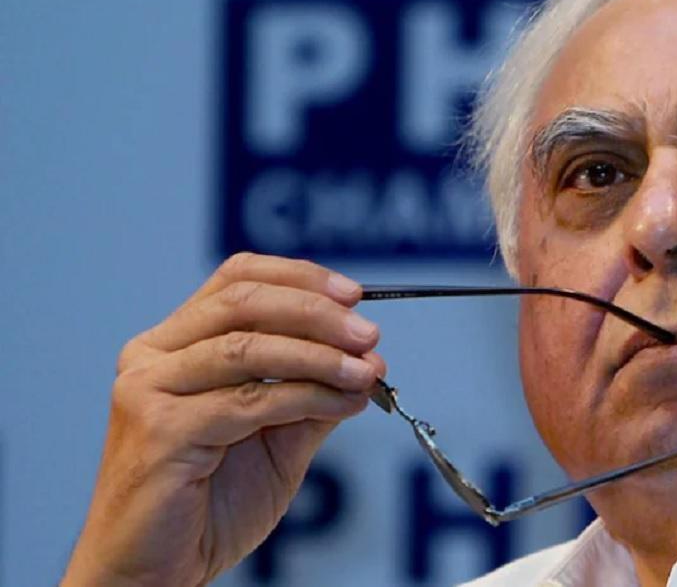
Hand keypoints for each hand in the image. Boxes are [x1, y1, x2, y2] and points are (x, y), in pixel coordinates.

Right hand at [62, 253, 386, 585]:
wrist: (155, 571)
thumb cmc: (208, 506)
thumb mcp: (277, 438)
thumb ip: (312, 394)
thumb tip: (367, 360)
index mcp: (173, 344)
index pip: (238, 280)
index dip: (300, 278)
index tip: (354, 294)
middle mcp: (152, 357)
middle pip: (243, 302)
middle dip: (317, 312)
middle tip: (369, 333)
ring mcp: (149, 390)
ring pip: (247, 348)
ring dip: (320, 354)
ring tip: (366, 369)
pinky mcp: (159, 430)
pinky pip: (250, 401)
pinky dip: (307, 396)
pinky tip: (342, 402)